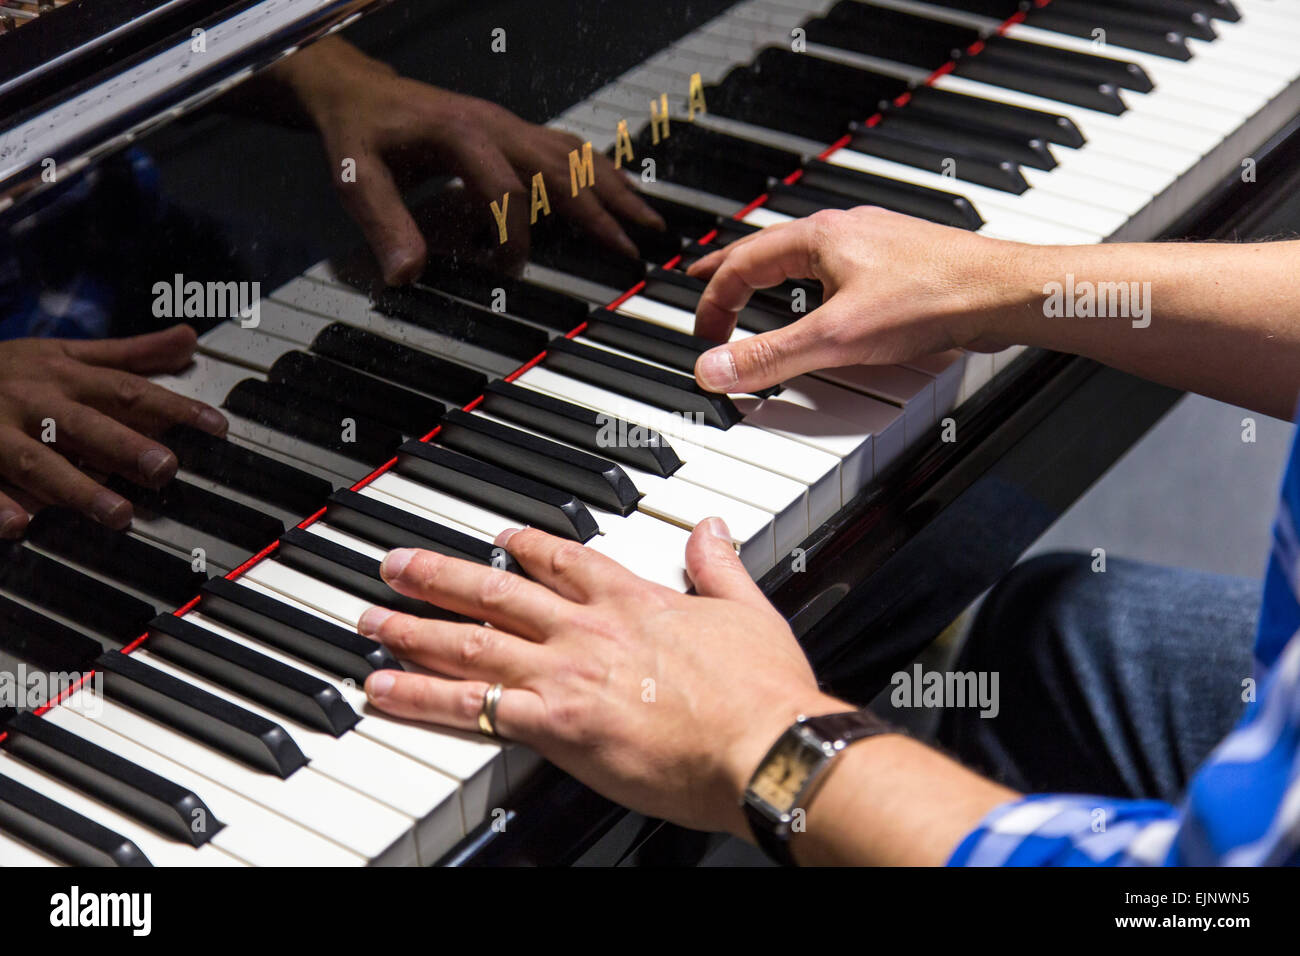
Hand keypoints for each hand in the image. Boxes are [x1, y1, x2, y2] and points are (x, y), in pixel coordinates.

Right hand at [0, 325, 227, 536]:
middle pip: (86, 426)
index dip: (175, 407)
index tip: (217, 426)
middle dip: (126, 447)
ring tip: (116, 514)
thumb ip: (130, 354)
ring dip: (77, 488)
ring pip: (38, 462)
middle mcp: (35, 403)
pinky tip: (18, 525)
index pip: (129, 390)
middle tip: (165, 469)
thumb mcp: (66, 352)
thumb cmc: (8, 369)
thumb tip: (189, 339)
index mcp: (65, 377)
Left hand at [276, 38, 664, 283]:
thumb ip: (384, 225)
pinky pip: (568, 149)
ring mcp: (511, 126)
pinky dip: (601, 174)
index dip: (514, 234)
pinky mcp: (515, 132)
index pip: (507, 188)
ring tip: (649, 222)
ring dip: (615, 190)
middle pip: (563, 168)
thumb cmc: (360, 133)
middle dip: (602, 211)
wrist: (358, 92)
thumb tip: (407, 275)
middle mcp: (497, 126)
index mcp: (462, 133)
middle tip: (635, 248)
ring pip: (577, 156)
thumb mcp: (358, 178)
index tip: (509, 270)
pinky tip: (620, 192)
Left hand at [358, 519, 840, 837]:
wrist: (763, 745)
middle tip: (396, 565)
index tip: (499, 539)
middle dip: (440, 575)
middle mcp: (588, 629)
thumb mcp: (748, 610)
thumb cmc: (762, 692)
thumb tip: (712, 530)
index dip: (524, 546)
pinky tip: (385, 691)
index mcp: (633, 600)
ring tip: (371, 620)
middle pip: (497, 591)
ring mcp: (564, 674)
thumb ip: (718, 566)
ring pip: (470, 641)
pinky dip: (421, 697)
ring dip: (414, 628)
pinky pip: (470, 708)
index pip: (564, 561)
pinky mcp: (553, 724)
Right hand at [687, 207, 1021, 393]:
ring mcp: (873, 245)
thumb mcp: (835, 337)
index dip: (713, 301)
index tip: (704, 335)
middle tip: (704, 285)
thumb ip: (769, 356)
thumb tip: (714, 368)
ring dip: (772, 275)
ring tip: (757, 292)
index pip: (741, 263)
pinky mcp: (898, 265)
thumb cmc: (933, 297)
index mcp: (818, 237)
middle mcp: (843, 232)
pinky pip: (838, 269)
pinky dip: (812, 285)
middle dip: (731, 272)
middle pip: (768, 249)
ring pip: (804, 257)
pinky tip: (826, 306)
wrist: (1003, 292)